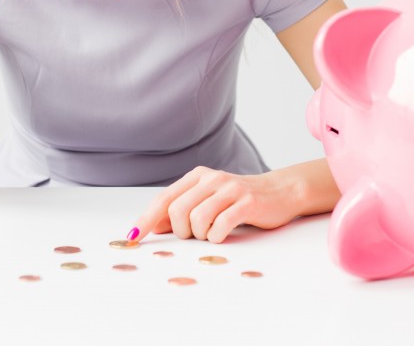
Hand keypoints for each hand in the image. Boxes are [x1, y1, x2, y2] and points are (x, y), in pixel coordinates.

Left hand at [127, 166, 302, 243]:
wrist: (280, 192)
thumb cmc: (239, 200)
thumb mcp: (208, 200)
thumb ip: (182, 209)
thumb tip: (152, 226)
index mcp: (198, 176)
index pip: (164, 199)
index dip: (147, 219)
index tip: (133, 236)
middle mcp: (211, 179)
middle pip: (177, 211)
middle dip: (181, 231)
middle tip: (195, 234)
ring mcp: (230, 189)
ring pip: (197, 219)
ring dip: (200, 234)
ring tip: (212, 232)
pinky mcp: (246, 203)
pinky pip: (220, 225)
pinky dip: (217, 236)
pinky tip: (223, 233)